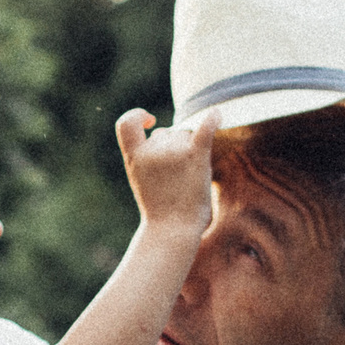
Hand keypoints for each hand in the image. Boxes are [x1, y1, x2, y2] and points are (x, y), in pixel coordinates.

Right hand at [116, 107, 218, 239]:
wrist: (173, 230)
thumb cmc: (160, 210)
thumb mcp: (141, 179)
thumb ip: (147, 156)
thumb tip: (166, 132)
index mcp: (134, 156)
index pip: (126, 123)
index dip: (137, 116)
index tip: (151, 120)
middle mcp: (152, 149)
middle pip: (169, 134)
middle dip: (175, 150)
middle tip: (178, 180)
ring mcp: (173, 151)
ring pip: (186, 137)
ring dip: (190, 153)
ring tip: (189, 180)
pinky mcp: (195, 156)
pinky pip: (205, 129)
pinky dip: (212, 119)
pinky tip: (217, 113)